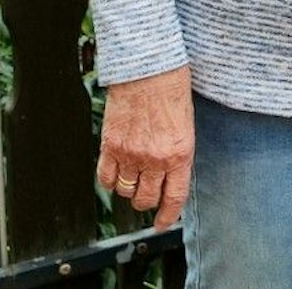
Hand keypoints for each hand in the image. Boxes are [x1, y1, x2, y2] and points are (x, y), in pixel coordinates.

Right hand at [96, 65, 195, 227]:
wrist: (149, 68)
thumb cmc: (171, 90)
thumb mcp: (186, 126)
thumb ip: (177, 154)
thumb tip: (169, 174)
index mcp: (180, 154)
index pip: (174, 197)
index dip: (167, 215)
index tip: (163, 223)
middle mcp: (155, 159)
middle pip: (146, 198)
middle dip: (145, 200)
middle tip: (145, 193)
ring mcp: (131, 153)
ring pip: (125, 190)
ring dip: (127, 189)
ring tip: (131, 177)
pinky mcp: (110, 144)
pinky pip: (105, 176)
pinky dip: (108, 180)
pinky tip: (114, 172)